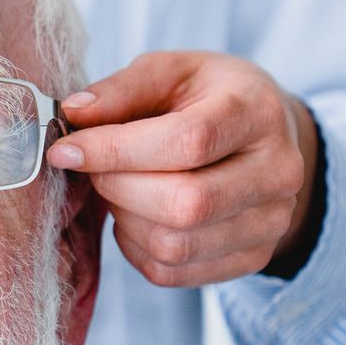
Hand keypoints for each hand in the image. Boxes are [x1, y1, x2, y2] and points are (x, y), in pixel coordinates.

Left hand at [46, 51, 322, 286]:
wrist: (266, 138)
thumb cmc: (209, 99)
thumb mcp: (171, 73)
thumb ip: (122, 90)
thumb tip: (74, 114)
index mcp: (257, 111)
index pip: (189, 141)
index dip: (117, 150)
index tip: (67, 150)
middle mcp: (278, 171)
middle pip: (186, 203)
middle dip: (119, 188)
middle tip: (94, 170)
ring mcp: (271, 221)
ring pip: (174, 245)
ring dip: (125, 220)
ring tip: (120, 189)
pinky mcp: (253, 257)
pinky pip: (173, 272)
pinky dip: (136, 247)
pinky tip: (137, 215)